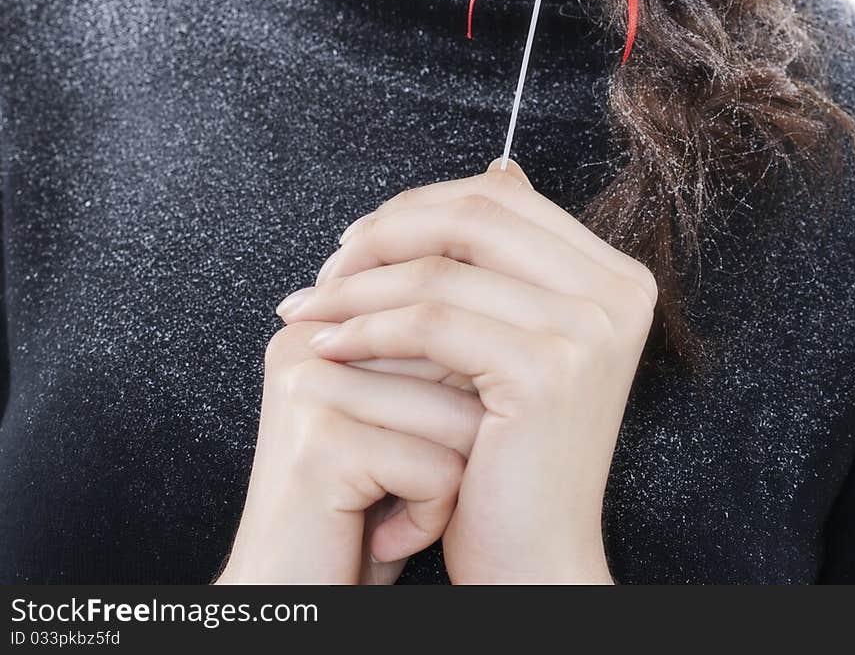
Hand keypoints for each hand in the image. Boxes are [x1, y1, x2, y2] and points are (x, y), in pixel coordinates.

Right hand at [212, 316, 483, 584]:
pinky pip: (437, 470)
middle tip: (400, 482)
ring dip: (446, 482)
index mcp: (321, 325)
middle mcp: (308, 344)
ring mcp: (311, 390)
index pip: (442, 324)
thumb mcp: (395, 418)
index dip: (456, 397)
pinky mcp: (323, 446)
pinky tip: (384, 536)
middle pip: (454, 363)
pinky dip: (430, 517)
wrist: (294, 595)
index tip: (406, 444)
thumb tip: (506, 315)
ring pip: (456, 417)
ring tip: (391, 507)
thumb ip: (427, 356)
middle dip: (455, 437)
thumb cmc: (354, 515)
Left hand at [278, 157, 654, 582]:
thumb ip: (512, 260)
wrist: (534, 558)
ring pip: (443, 267)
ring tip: (309, 308)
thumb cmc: (510, 453)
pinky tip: (330, 345)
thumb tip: (500, 165)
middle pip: (475, 213)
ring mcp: (588, 328)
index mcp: (614, 275)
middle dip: (385, 232)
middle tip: (326, 265)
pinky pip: (430, 321)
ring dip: (357, 284)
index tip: (356, 238)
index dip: (417, 205)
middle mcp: (617, 291)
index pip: (502, 195)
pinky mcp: (547, 369)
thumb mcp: (521, 336)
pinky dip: (367, 328)